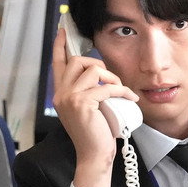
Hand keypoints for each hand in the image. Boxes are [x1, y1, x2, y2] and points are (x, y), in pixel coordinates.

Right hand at [52, 28, 138, 186]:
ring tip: (120, 91)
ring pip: (92, 70)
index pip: (57, 63)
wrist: (94, 155)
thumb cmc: (95, 133)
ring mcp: (69, 98)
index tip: (62, 31)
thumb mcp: (88, 108)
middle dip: (97, 64)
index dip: (60, 45)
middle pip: (77, 61)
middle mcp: (61, 94)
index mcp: (61, 93)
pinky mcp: (82, 103)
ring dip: (111, 77)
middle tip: (111, 79)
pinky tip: (130, 98)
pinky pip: (106, 87)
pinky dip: (122, 90)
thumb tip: (99, 73)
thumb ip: (87, 91)